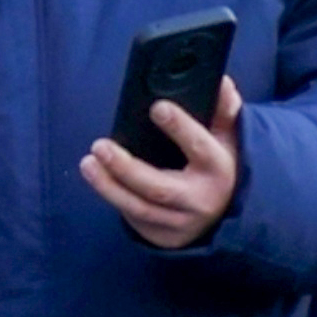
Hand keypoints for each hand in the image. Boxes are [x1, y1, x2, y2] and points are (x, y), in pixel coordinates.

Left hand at [83, 79, 241, 250]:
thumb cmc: (218, 165)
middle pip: (159, 187)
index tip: (157, 107)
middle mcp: (199, 200)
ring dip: (109, 186)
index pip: (200, 147)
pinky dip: (114, 198)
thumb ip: (224, 109)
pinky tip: (99, 178)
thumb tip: (220, 81)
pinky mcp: (163, 235)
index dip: (180, 128)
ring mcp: (180, 222)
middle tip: (100, 146)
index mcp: (218, 169)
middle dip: (127, 168)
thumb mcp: (228, 137)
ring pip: (140, 207)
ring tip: (88, 163)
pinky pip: (134, 218)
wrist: (226, 215)